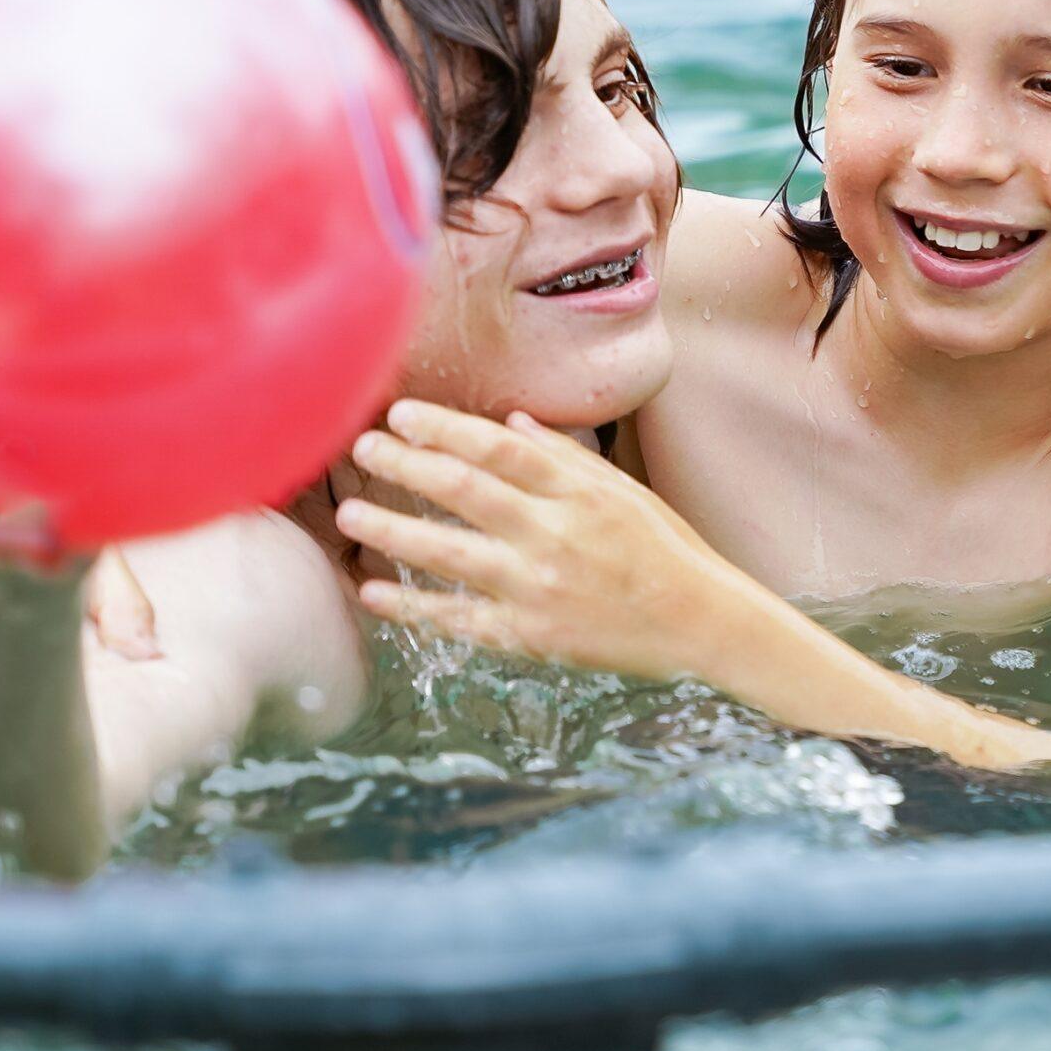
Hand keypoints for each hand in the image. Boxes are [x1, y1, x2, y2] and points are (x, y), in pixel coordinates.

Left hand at [332, 399, 752, 685]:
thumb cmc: (665, 549)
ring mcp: (537, 586)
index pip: (496, 445)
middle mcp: (552, 533)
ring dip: (390, 529)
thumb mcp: (622, 490)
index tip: (400, 415)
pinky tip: (373, 593)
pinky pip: (458, 619)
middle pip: (460, 488)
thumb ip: (563, 456)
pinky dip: (412, 606)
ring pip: (446, 552)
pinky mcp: (530, 635)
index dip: (442, 427)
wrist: (701, 624)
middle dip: (403, 465)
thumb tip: (510, 419)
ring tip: (349, 514)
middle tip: (361, 449)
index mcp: (576, 490)